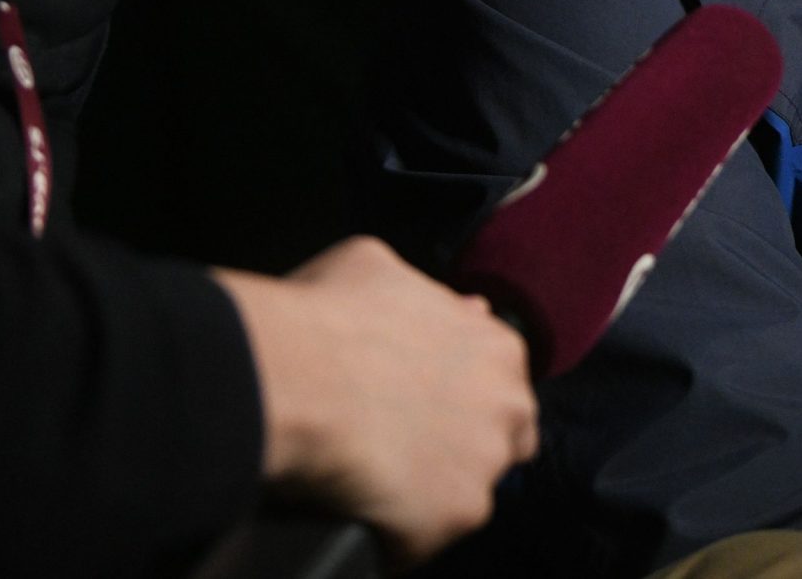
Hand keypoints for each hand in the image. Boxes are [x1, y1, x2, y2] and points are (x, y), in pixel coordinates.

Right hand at [216, 236, 539, 565]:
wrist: (292, 381)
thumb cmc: (327, 317)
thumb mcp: (377, 267)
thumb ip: (429, 294)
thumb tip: (459, 308)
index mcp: (498, 346)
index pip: (502, 380)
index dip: (461, 392)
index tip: (424, 401)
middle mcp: (509, 406)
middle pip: (505, 437)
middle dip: (466, 441)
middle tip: (406, 442)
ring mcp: (486, 465)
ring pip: (470, 489)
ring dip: (435, 487)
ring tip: (380, 479)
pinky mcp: (456, 516)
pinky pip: (432, 534)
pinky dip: (402, 531)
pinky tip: (364, 510)